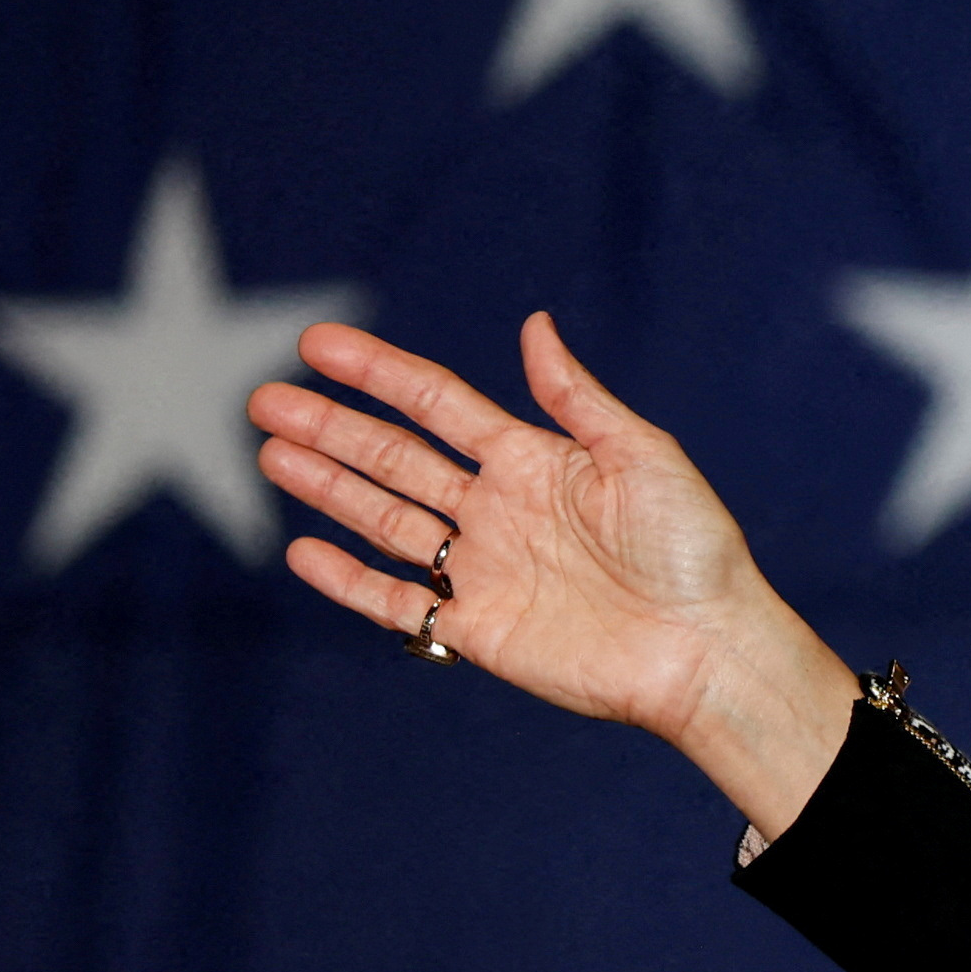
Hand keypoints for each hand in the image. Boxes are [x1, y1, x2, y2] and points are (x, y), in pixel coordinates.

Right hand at [250, 313, 860, 834]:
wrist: (707, 647)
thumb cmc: (693, 548)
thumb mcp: (641, 456)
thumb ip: (576, 397)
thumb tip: (534, 324)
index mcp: (534, 461)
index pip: (438, 405)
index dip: (379, 373)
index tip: (318, 344)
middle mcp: (498, 510)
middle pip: (394, 458)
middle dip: (331, 428)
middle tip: (263, 400)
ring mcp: (483, 569)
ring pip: (384, 520)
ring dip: (326, 487)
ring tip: (269, 452)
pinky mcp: (478, 628)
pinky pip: (396, 602)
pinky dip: (347, 580)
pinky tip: (302, 550)